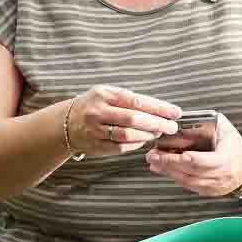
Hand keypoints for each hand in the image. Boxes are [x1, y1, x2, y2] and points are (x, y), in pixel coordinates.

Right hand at [60, 85, 180, 160]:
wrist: (66, 122)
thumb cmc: (94, 106)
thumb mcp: (108, 94)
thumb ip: (130, 100)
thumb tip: (160, 110)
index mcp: (104, 95)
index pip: (137, 101)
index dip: (158, 108)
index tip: (175, 112)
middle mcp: (98, 111)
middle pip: (133, 119)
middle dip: (156, 123)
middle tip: (171, 127)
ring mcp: (95, 130)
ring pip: (127, 135)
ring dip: (147, 135)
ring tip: (157, 133)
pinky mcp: (95, 145)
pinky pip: (120, 147)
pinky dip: (135, 145)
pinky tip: (143, 141)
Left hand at [146, 115, 241, 197]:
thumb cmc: (234, 144)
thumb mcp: (226, 129)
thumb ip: (210, 121)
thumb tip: (187, 116)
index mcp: (225, 159)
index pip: (200, 161)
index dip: (183, 159)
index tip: (167, 153)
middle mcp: (220, 176)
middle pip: (189, 172)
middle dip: (168, 164)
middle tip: (152, 156)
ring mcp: (214, 186)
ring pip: (187, 181)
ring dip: (168, 172)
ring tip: (154, 162)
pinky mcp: (209, 192)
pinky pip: (189, 186)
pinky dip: (176, 177)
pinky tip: (165, 169)